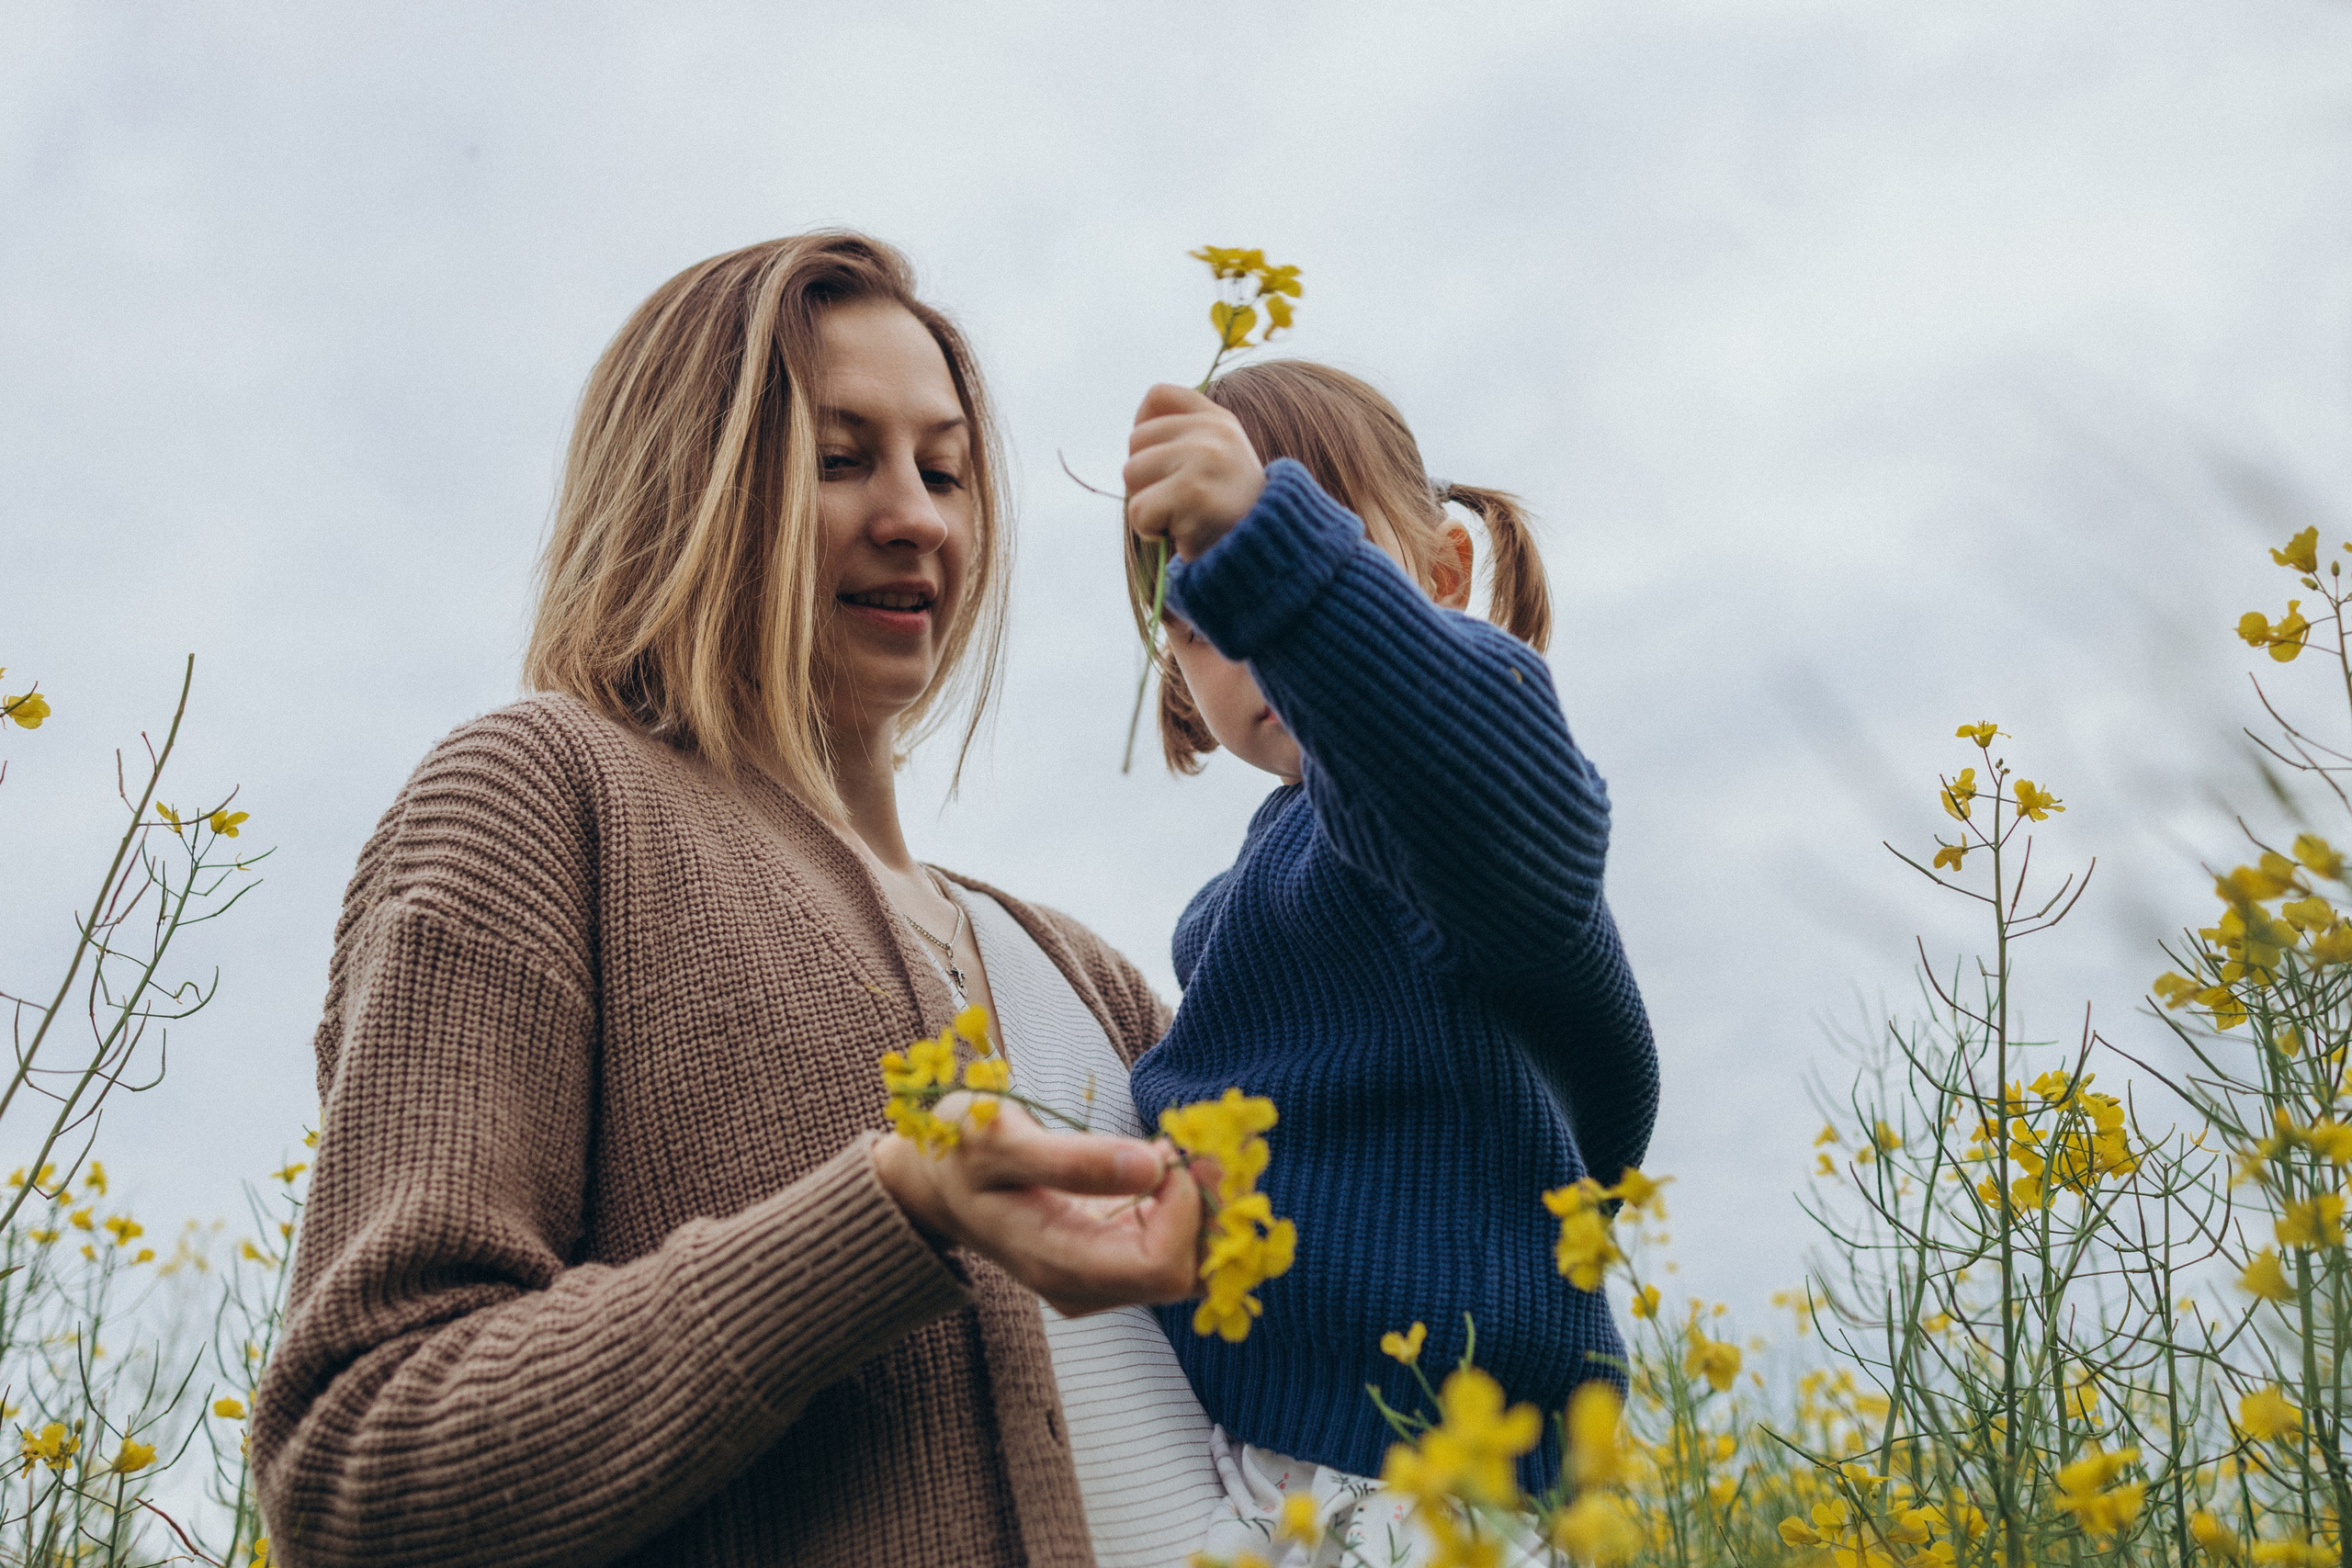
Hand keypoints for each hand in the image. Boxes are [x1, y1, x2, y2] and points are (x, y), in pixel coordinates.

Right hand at [871, 1099, 1202, 1316]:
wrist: (935, 1183)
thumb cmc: (958, 1151)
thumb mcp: (998, 1140)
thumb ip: (1073, 1160)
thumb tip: (1154, 1168)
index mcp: (1056, 1263)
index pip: (1158, 1266)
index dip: (1184, 1210)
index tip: (1173, 1150)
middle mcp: (1085, 1286)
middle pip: (1185, 1273)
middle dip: (1208, 1210)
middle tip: (1205, 1142)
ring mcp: (1100, 1279)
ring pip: (1188, 1264)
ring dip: (1207, 1207)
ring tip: (1194, 1145)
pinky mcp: (1111, 1260)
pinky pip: (1173, 1249)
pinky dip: (1190, 1207)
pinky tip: (1175, 1160)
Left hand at [1123, 384, 1265, 561]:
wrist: (1267, 555)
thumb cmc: (1229, 515)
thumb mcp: (1217, 461)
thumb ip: (1185, 439)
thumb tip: (1136, 435)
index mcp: (1220, 420)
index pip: (1158, 396)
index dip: (1144, 427)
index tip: (1160, 459)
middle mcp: (1214, 432)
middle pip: (1136, 440)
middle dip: (1144, 478)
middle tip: (1178, 502)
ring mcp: (1205, 459)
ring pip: (1131, 474)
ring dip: (1147, 506)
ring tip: (1182, 517)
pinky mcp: (1193, 493)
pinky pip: (1138, 510)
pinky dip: (1150, 530)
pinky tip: (1181, 534)